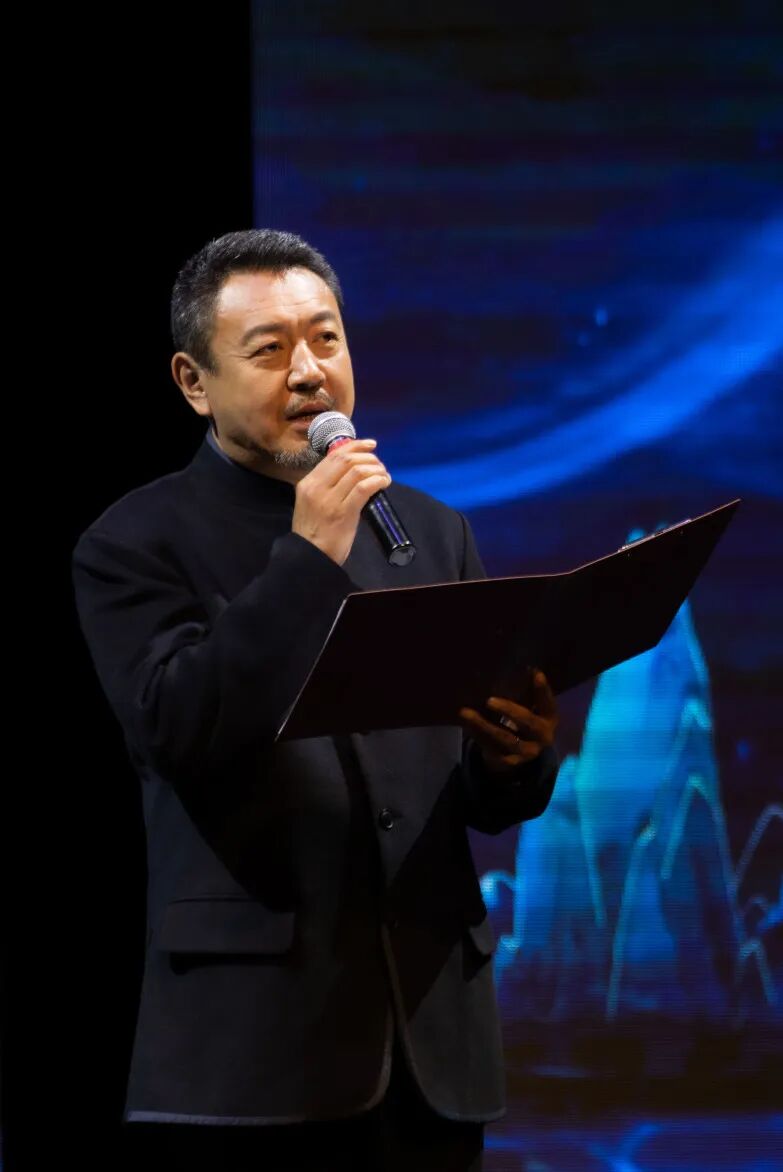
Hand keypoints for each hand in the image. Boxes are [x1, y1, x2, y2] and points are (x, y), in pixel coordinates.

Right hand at [292, 439, 390, 564]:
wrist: (310, 557)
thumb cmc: (315, 533)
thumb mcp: (312, 504)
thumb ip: (326, 488)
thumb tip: (352, 474)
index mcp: (308, 483)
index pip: (333, 456)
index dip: (355, 446)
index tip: (370, 445)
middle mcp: (317, 487)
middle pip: (346, 459)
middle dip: (368, 457)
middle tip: (379, 464)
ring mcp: (329, 499)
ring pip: (357, 471)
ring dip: (376, 469)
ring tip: (384, 476)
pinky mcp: (343, 512)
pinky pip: (364, 487)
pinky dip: (377, 481)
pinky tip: (384, 483)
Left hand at [459, 671, 557, 773]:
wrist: (519, 754)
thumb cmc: (524, 721)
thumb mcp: (530, 708)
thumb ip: (527, 692)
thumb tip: (525, 667)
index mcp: (549, 719)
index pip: (548, 703)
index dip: (543, 690)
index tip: (537, 674)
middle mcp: (542, 737)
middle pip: (527, 722)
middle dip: (509, 710)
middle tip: (489, 700)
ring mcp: (526, 752)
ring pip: (504, 738)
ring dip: (483, 725)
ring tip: (465, 713)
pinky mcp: (508, 761)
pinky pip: (491, 747)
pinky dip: (477, 735)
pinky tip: (466, 724)